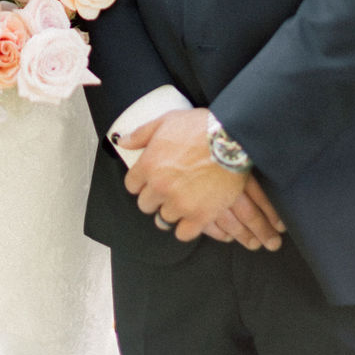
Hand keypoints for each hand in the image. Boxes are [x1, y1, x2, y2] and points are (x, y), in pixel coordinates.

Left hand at [122, 109, 282, 249]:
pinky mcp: (200, 215)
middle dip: (155, 197)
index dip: (141, 182)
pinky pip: (183, 233)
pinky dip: (186, 227)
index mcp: (148, 165)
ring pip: (164, 218)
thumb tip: (122, 142)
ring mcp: (179, 203)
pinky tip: (192, 217)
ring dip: (172, 210)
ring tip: (184, 200)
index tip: (151, 180)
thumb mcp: (166, 121)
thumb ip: (141, 134)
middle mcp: (160, 187)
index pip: (131, 185)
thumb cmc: (199, 126)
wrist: (231, 139)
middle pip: (146, 205)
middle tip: (169, 190)